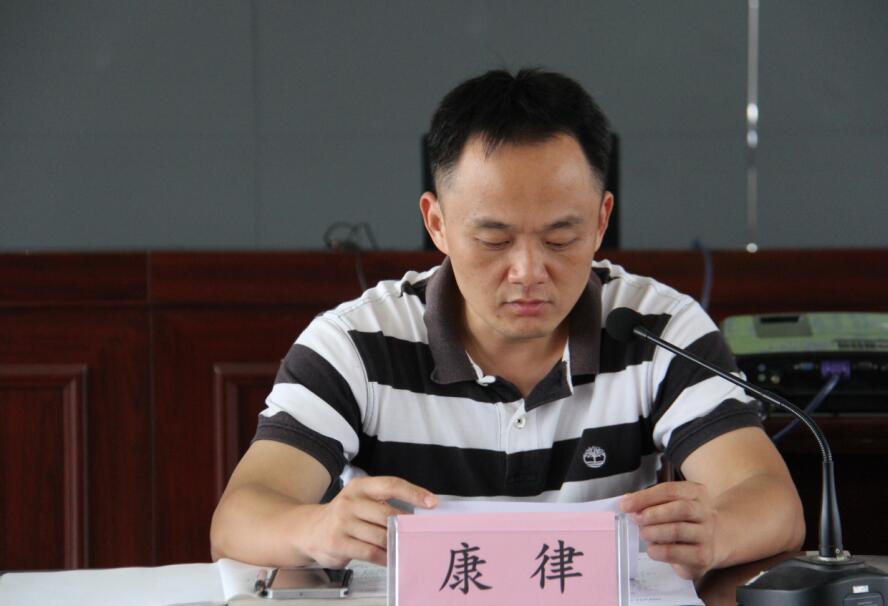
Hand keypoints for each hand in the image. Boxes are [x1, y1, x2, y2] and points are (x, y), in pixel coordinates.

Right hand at [301, 476, 436, 567]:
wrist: (308, 530)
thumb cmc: (344, 516)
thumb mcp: (360, 500)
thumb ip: (382, 504)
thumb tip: (416, 516)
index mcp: (360, 486)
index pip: (391, 485)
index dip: (414, 493)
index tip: (432, 503)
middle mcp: (350, 501)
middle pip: (388, 513)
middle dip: (405, 526)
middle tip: (418, 533)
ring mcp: (342, 522)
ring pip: (380, 535)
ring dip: (396, 543)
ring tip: (405, 547)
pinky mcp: (338, 542)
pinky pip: (370, 552)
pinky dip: (384, 556)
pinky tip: (390, 558)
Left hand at [620, 481, 718, 579]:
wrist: (715, 543)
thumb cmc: (686, 521)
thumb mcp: (672, 505)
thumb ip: (651, 501)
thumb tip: (627, 502)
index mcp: (696, 493)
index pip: (670, 490)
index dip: (646, 497)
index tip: (626, 504)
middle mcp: (705, 512)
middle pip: (679, 509)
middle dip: (653, 514)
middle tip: (636, 519)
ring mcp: (707, 535)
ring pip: (678, 530)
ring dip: (654, 532)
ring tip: (644, 533)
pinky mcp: (703, 556)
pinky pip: (677, 553)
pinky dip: (659, 551)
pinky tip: (652, 549)